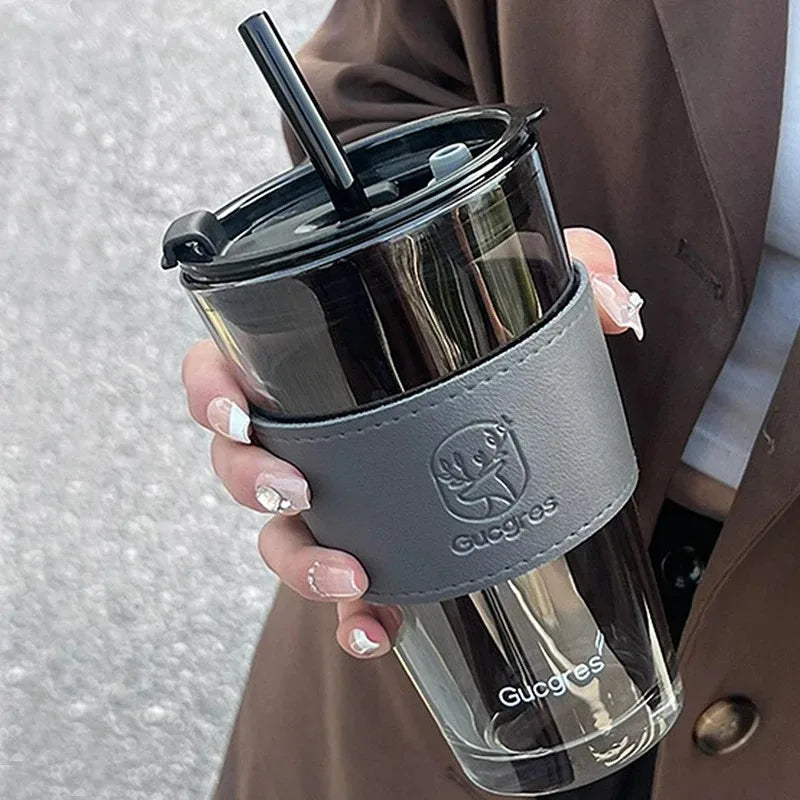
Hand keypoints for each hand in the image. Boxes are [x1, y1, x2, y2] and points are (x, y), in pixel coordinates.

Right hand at [181, 229, 643, 658]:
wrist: (520, 427)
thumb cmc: (499, 347)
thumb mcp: (528, 295)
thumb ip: (569, 267)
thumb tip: (609, 303)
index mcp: (322, 369)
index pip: (232, 368)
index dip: (209, 389)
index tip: (233, 409)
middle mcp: (316, 436)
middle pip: (240, 463)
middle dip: (249, 482)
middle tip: (293, 488)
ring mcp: (341, 498)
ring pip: (280, 538)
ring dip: (299, 562)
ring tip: (349, 574)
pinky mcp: (375, 547)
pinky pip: (343, 594)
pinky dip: (352, 619)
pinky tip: (376, 633)